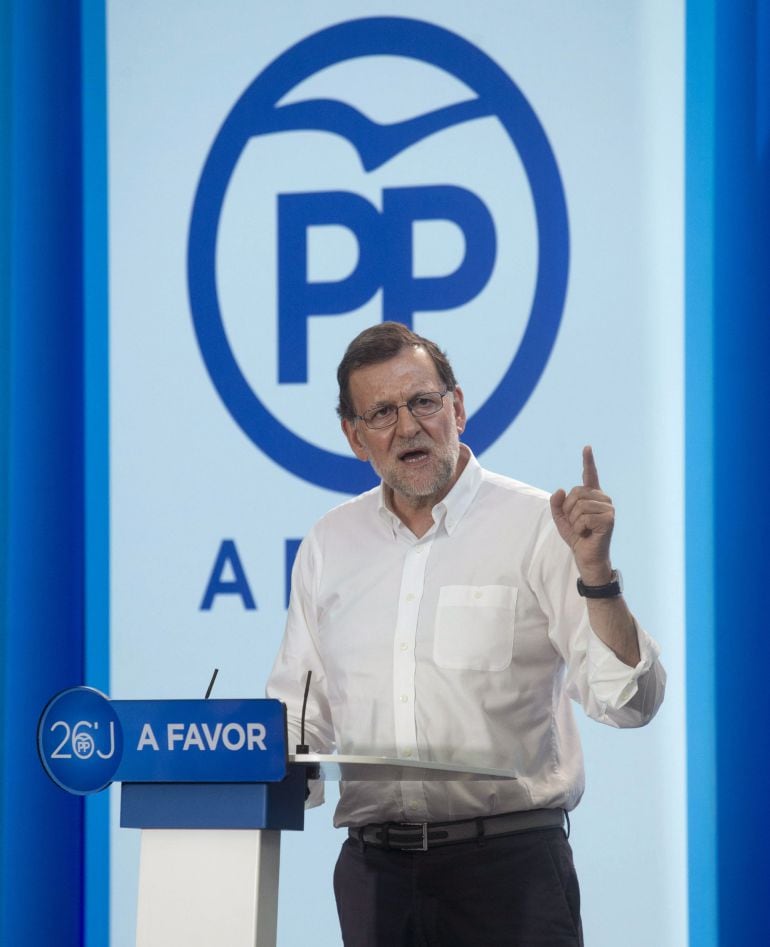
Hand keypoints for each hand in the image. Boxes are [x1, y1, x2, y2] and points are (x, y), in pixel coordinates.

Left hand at [550, 446, 613, 584]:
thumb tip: (560, 490)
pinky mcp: (609, 519)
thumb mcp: (561, 519)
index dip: (588, 461)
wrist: (586, 556)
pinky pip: (584, 517)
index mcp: (592, 497)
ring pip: (579, 505)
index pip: (590, 475)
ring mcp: (608, 508)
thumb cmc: (577, 537)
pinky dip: (579, 527)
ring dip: (574, 521)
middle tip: (577, 523)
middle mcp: (602, 499)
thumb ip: (556, 504)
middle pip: (576, 492)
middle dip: (569, 510)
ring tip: (583, 529)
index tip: (587, 447)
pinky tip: (587, 534)